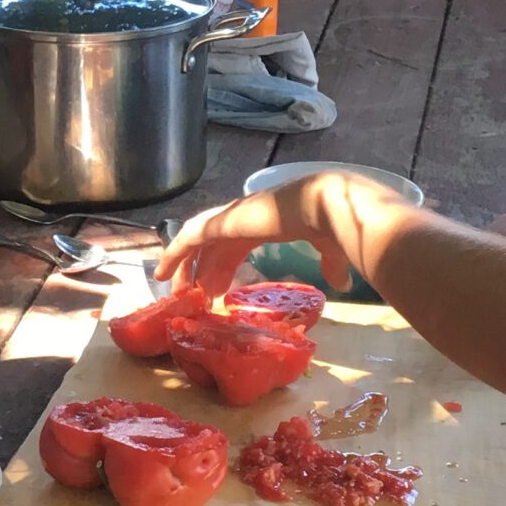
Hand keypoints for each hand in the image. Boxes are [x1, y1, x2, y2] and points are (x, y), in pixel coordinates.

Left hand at [157, 177, 356, 300]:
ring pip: (195, 243)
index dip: (224, 269)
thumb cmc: (327, 225)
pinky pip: (187, 239)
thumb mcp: (328, 249)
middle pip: (211, 247)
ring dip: (184, 266)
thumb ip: (330, 264)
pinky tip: (162, 274)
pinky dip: (173, 255)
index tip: (217, 293)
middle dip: (202, 273)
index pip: (234, 246)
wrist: (319, 206)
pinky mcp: (219, 222)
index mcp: (263, 222)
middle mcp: (242, 218)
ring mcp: (228, 218)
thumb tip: (344, 284)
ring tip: (175, 292)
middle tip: (195, 300)